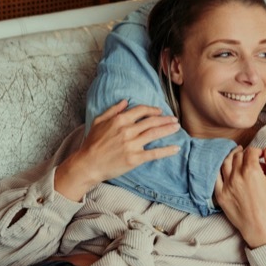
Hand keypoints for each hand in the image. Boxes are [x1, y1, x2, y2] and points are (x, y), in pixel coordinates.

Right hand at [54, 100, 180, 200]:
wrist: (88, 164)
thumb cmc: (91, 143)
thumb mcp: (98, 121)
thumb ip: (113, 110)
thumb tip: (125, 101)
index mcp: (119, 120)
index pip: (141, 110)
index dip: (153, 110)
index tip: (160, 112)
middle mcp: (127, 131)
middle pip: (152, 121)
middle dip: (165, 119)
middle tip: (174, 119)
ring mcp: (132, 145)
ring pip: (155, 134)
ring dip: (168, 129)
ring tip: (177, 127)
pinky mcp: (134, 159)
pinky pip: (154, 153)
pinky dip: (167, 150)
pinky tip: (176, 148)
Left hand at [214, 146, 265, 248]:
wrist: (261, 227)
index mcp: (252, 171)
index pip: (250, 152)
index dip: (256, 150)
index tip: (259, 154)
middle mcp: (237, 176)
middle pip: (237, 156)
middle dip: (244, 153)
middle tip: (248, 156)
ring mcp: (226, 185)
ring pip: (225, 163)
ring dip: (231, 157)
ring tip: (236, 157)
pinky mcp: (220, 195)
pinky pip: (216, 177)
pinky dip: (220, 170)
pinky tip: (225, 169)